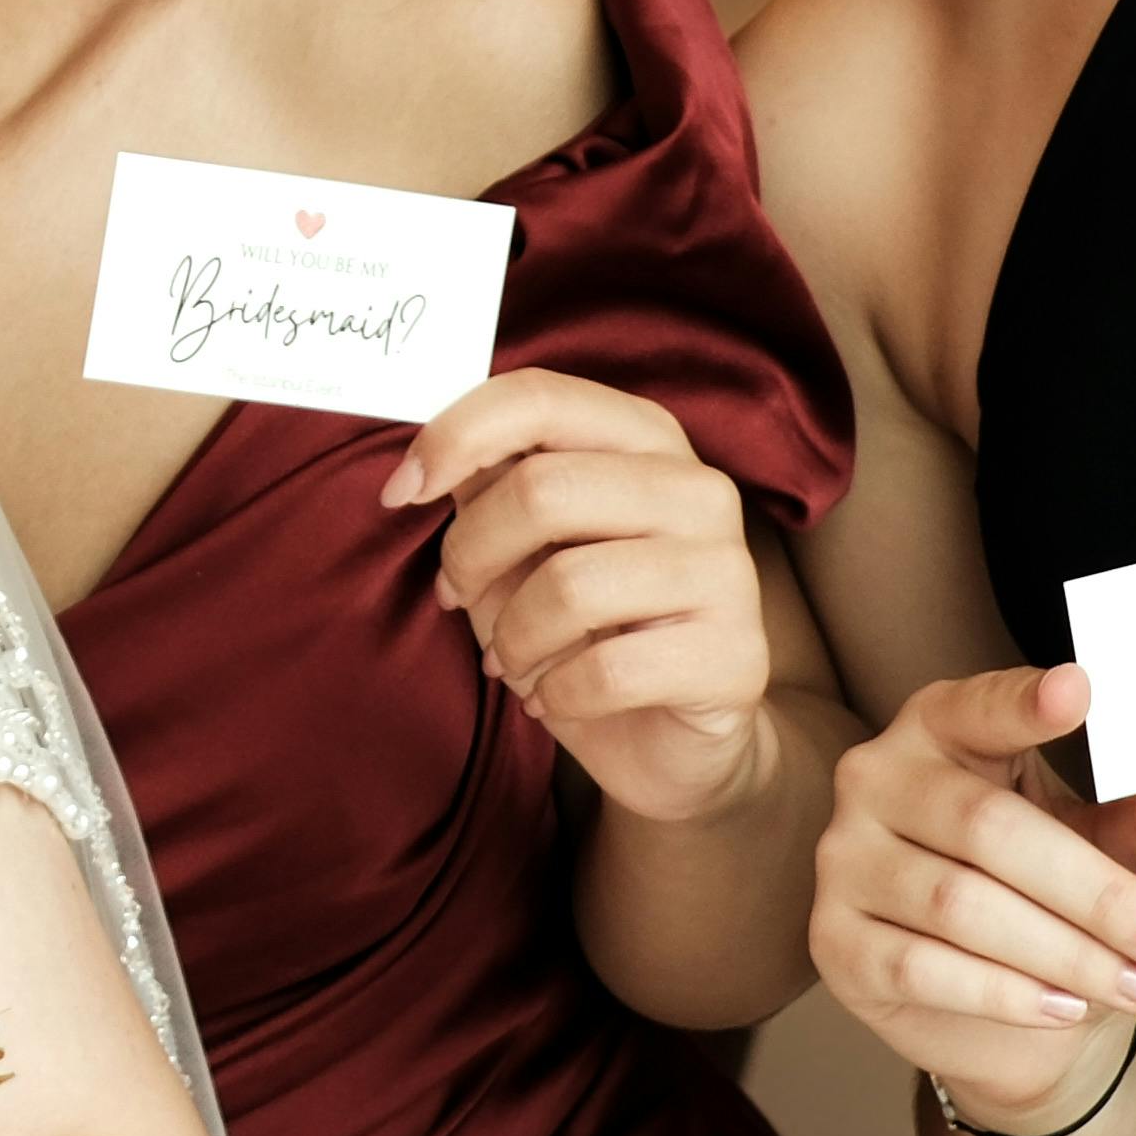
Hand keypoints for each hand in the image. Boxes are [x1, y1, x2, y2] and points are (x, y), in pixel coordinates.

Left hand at [393, 371, 784, 826]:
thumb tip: (425, 461)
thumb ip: (489, 487)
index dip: (454, 437)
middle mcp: (698, 490)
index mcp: (645, 439)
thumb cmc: (584, 627)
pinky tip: (551, 698)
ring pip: (570, 586)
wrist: (670, 737)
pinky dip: (555, 692)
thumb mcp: (525, 545)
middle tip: (456, 597)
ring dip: (510, 636)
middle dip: (471, 554)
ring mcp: (728, 571)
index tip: (400, 493)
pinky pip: (607, 670)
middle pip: (543, 490)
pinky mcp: (736, 656)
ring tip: (508, 658)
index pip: (540, 398)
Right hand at [811, 662, 1135, 1127]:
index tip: (1081, 688)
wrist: (991, 1006)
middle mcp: (876, 780)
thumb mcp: (1112, 844)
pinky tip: (1068, 1007)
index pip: (976, 705)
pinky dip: (1006, 994)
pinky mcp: (834, 943)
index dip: (1022, 702)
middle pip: (987, 829)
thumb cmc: (1049, 894)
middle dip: (1094, 894)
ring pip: (960, 908)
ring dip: (1066, 955)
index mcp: (941, 728)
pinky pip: (922, 968)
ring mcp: (845, 862)